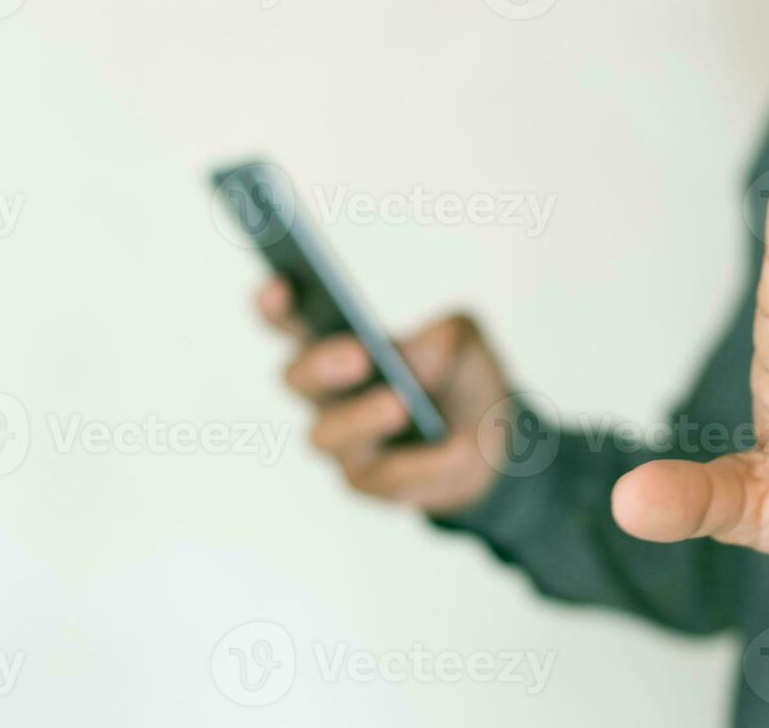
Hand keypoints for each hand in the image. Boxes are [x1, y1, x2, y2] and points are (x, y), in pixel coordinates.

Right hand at [257, 280, 508, 514]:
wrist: (494, 436)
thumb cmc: (458, 374)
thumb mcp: (466, 340)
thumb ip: (446, 338)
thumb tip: (419, 360)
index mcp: (338, 341)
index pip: (290, 321)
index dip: (275, 306)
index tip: (279, 286)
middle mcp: (327, 392)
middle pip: (297, 378)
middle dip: (321, 365)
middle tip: (358, 356)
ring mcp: (341, 440)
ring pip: (326, 436)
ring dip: (362, 418)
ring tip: (399, 404)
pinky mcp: (367, 481)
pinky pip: (386, 477)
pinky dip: (423, 462)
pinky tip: (457, 450)